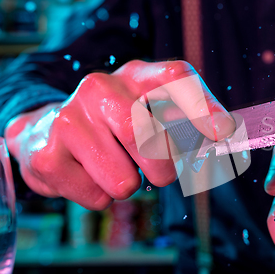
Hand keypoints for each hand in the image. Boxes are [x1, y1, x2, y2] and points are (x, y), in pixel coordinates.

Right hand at [4, 60, 234, 209]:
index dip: (203, 107)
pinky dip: (101, 196)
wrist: (48, 129)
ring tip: (114, 165)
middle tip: (157, 169)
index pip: (176, 77)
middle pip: (151, 140)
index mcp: (136, 75)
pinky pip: (99, 198)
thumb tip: (226, 132)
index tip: (223, 134)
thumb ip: (192, 119)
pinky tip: (89, 172)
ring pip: (125, 181)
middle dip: (164, 170)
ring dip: (129, 184)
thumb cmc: (115, 123)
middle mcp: (100, 87)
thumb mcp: (151, 109)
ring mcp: (70, 119)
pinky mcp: (47, 155)